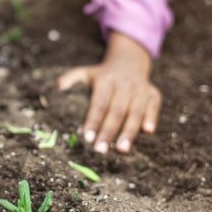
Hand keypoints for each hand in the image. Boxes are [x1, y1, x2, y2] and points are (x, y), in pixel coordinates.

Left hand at [58, 32, 161, 153]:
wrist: (129, 61)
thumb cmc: (102, 75)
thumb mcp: (85, 72)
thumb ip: (70, 79)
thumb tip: (58, 88)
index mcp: (106, 81)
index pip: (99, 104)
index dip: (93, 121)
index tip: (87, 138)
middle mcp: (124, 84)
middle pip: (116, 111)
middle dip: (108, 132)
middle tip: (101, 150)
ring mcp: (140, 89)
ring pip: (135, 112)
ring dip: (129, 132)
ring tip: (122, 150)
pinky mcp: (153, 93)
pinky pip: (153, 106)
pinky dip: (151, 117)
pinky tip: (148, 131)